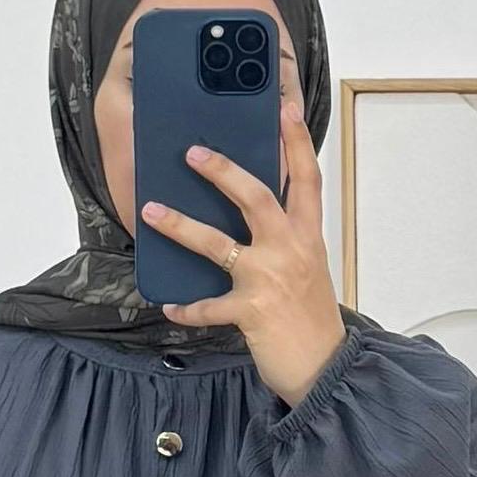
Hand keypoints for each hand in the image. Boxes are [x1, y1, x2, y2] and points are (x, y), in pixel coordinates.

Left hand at [140, 101, 346, 409]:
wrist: (325, 368)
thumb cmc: (312, 318)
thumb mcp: (308, 267)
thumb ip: (287, 239)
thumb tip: (254, 215)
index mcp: (307, 236)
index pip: (305, 178)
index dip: (296, 141)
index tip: (286, 107)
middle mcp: (290, 250)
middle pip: (255, 197)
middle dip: (223, 171)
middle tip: (193, 152)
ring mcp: (269, 279)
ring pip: (219, 244)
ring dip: (181, 226)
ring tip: (151, 211)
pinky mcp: (250, 311)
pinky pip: (209, 306)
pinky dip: (188, 308)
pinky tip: (170, 306)